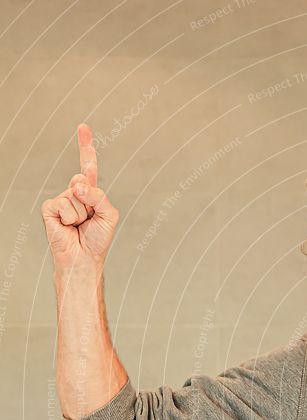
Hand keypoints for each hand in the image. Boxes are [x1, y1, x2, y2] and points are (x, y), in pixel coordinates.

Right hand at [41, 123, 118, 278]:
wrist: (83, 258)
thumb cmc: (97, 238)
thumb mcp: (109, 214)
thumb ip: (99, 196)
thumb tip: (78, 184)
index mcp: (89, 192)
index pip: (88, 166)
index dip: (86, 147)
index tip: (83, 127)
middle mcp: (74, 192)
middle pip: (83, 178)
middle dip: (89, 196)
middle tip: (89, 218)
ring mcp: (61, 199)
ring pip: (76, 195)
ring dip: (82, 213)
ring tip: (80, 226)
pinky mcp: (49, 207)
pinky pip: (65, 204)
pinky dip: (71, 218)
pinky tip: (68, 227)